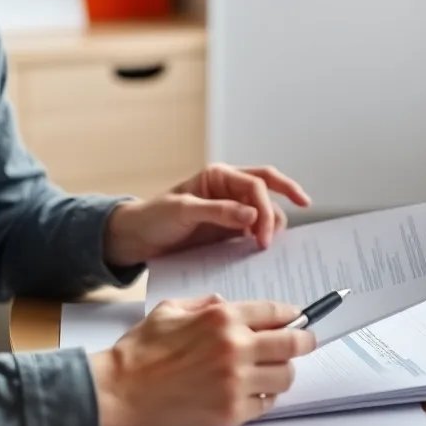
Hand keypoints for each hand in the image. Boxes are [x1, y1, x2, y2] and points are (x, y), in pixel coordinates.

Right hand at [89, 294, 315, 425]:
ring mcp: (235, 383)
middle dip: (303, 341)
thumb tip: (227, 302)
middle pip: (293, 343)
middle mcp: (235, 348)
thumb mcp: (170, 310)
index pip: (276, 312)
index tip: (298, 319)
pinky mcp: (230, 413)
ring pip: (285, 376)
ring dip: (282, 372)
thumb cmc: (139, 352)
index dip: (293, 315)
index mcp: (222, 318)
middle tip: (305, 343)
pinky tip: (251, 393)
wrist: (116, 392)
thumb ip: (205, 303)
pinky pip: (266, 404)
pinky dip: (263, 398)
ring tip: (271, 372)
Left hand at [103, 163, 311, 266]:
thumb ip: (218, 211)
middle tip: (290, 225)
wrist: (136, 239)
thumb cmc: (154, 217)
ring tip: (267, 247)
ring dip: (272, 223)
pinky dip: (263, 236)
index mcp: (219, 176)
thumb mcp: (183, 211)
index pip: (255, 184)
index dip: (265, 208)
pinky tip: (264, 250)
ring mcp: (231, 209)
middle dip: (284, 200)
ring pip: (264, 209)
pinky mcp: (229, 229)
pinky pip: (254, 229)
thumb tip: (252, 215)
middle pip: (268, 186)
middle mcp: (229, 189)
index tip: (263, 236)